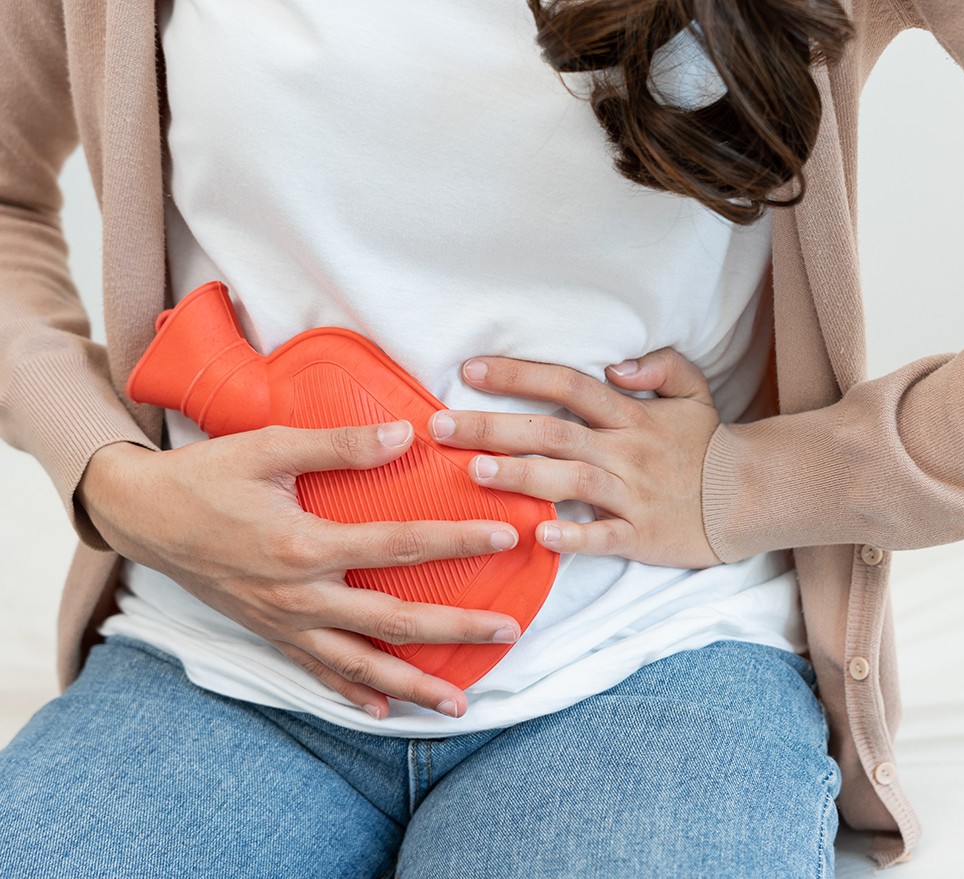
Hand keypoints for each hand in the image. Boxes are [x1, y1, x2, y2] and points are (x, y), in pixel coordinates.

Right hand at [77, 422, 522, 719]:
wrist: (143, 516)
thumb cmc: (208, 476)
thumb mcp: (271, 448)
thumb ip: (341, 445)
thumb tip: (407, 433)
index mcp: (306, 546)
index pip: (401, 546)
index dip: (458, 541)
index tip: (506, 537)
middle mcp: (299, 596)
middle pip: (393, 622)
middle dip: (455, 630)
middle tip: (507, 632)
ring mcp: (284, 623)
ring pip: (360, 665)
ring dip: (413, 686)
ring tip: (459, 706)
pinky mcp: (270, 634)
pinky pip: (319, 673)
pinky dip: (354, 694)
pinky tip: (385, 711)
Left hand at [428, 348, 722, 568]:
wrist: (752, 497)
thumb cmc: (710, 447)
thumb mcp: (695, 392)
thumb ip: (660, 366)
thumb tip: (617, 363)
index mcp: (630, 415)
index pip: (567, 385)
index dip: (518, 376)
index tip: (468, 371)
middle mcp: (625, 451)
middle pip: (552, 432)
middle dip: (493, 427)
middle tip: (440, 427)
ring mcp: (632, 494)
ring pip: (570, 481)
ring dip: (523, 476)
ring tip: (477, 473)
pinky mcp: (641, 535)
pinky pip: (604, 537)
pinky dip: (573, 537)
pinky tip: (539, 535)